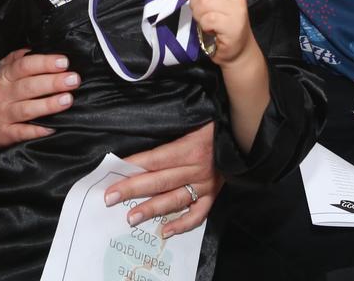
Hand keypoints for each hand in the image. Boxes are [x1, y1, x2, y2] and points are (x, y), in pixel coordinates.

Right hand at [0, 49, 77, 148]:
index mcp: (5, 76)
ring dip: (48, 104)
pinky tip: (53, 127)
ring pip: (27, 109)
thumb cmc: (1, 93)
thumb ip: (18, 59)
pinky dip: (37, 130)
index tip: (64, 62)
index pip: (24, 66)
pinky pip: (23, 132)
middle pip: (28, 86)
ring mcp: (5, 114)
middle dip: (52, 82)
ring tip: (67, 99)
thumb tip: (37, 47)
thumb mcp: (4, 72)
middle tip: (73, 79)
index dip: (44, 63)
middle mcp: (3, 94)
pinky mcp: (7, 133)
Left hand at [105, 123, 221, 237]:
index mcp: (189, 148)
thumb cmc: (212, 126)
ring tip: (131, 218)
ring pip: (175, 200)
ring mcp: (206, 185)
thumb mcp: (191, 122)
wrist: (242, 134)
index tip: (113, 172)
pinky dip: (182, 225)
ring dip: (152, 209)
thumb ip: (168, 134)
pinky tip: (164, 231)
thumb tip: (140, 143)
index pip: (155, 159)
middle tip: (111, 198)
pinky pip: (197, 214)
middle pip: (160, 181)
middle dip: (133, 189)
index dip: (133, 166)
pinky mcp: (214, 195)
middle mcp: (197, 168)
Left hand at [180, 0, 255, 66]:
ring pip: (204, 1)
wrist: (238, 50)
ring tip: (206, 22)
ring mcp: (237, 10)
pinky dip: (204, 25)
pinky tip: (210, 30)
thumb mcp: (212, 3)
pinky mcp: (234, 25)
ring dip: (198, 15)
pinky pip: (209, 18)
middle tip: (200, 14)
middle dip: (194, 2)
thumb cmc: (221, 26)